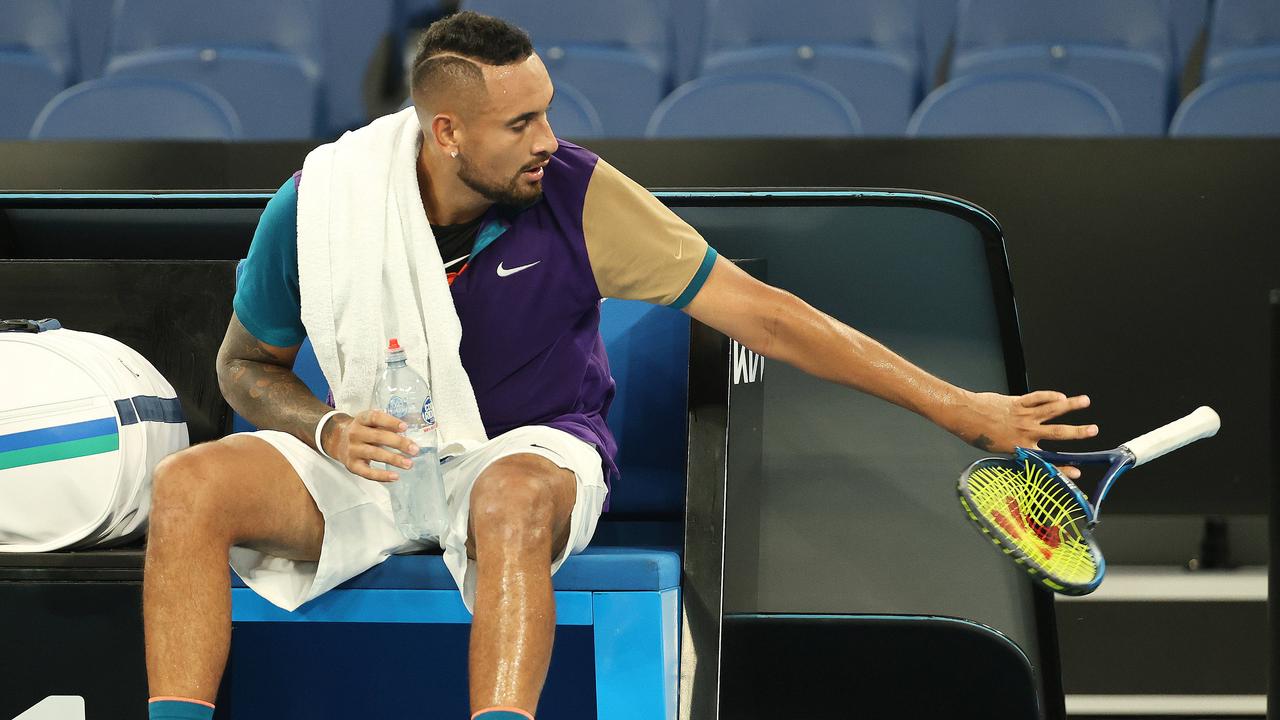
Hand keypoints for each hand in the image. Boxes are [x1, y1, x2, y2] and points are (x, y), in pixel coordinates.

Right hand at [321, 410, 418, 482]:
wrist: (338, 441)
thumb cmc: (363, 431)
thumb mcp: (370, 422)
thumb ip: (387, 425)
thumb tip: (411, 432)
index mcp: (361, 419)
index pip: (375, 417)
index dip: (390, 422)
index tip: (404, 427)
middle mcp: (355, 433)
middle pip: (378, 437)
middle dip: (398, 443)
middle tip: (414, 449)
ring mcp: (352, 450)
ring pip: (375, 454)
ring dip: (394, 459)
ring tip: (409, 464)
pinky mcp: (352, 465)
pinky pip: (367, 472)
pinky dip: (382, 475)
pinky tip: (395, 476)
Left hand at [955, 390, 1097, 478]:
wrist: (965, 416)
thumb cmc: (980, 434)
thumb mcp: (1000, 449)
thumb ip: (1018, 449)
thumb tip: (1031, 452)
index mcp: (1021, 448)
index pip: (1047, 460)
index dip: (1063, 467)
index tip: (1078, 471)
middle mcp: (1025, 432)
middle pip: (1057, 432)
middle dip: (1077, 432)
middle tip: (1093, 430)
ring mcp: (1023, 416)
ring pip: (1052, 409)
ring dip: (1070, 405)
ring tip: (1085, 401)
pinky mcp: (1017, 402)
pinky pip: (1037, 397)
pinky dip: (1050, 395)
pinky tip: (1062, 395)